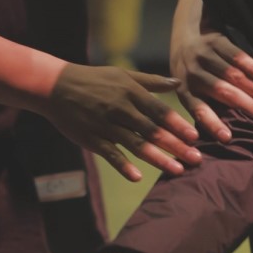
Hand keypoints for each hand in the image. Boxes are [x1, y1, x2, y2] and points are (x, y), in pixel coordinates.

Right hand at [45, 64, 200, 180]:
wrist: (56, 86)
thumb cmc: (95, 79)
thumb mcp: (123, 74)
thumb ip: (151, 81)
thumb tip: (178, 82)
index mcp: (131, 92)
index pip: (160, 110)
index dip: (178, 124)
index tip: (195, 136)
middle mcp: (121, 109)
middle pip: (153, 130)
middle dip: (176, 145)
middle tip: (196, 159)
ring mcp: (106, 125)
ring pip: (136, 144)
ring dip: (158, 158)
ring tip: (177, 170)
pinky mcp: (91, 138)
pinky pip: (110, 154)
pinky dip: (123, 166)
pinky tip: (137, 178)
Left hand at [171, 30, 252, 142]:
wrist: (185, 35)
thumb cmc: (192, 73)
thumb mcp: (190, 90)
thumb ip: (205, 106)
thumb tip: (227, 134)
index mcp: (185, 91)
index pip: (199, 111)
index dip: (213, 124)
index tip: (228, 138)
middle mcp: (192, 74)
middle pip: (225, 93)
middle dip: (250, 109)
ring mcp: (204, 56)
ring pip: (235, 76)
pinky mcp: (216, 41)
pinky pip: (237, 56)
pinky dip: (252, 68)